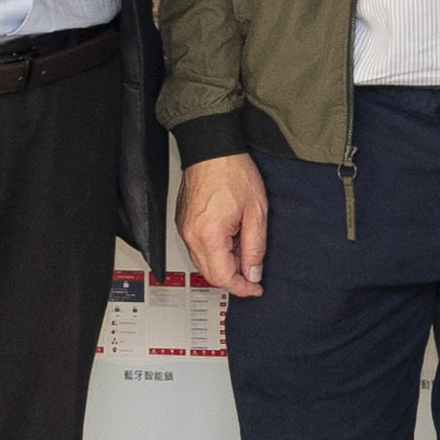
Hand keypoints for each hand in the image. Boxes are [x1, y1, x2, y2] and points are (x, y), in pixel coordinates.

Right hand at [178, 154, 269, 296]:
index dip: (242, 288)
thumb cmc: (233, 173)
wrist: (212, 150)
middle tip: (253, 270)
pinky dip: (214, 252)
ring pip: (203, 263)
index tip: (255, 289)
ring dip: (224, 264)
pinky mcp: (183, 223)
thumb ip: (255, 248)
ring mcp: (184, 230)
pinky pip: (198, 248)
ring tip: (243, 246)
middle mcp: (192, 236)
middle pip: (210, 274)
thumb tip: (253, 273)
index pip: (223, 277)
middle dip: (233, 278)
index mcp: (209, 235)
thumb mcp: (256, 213)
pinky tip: (230, 238)